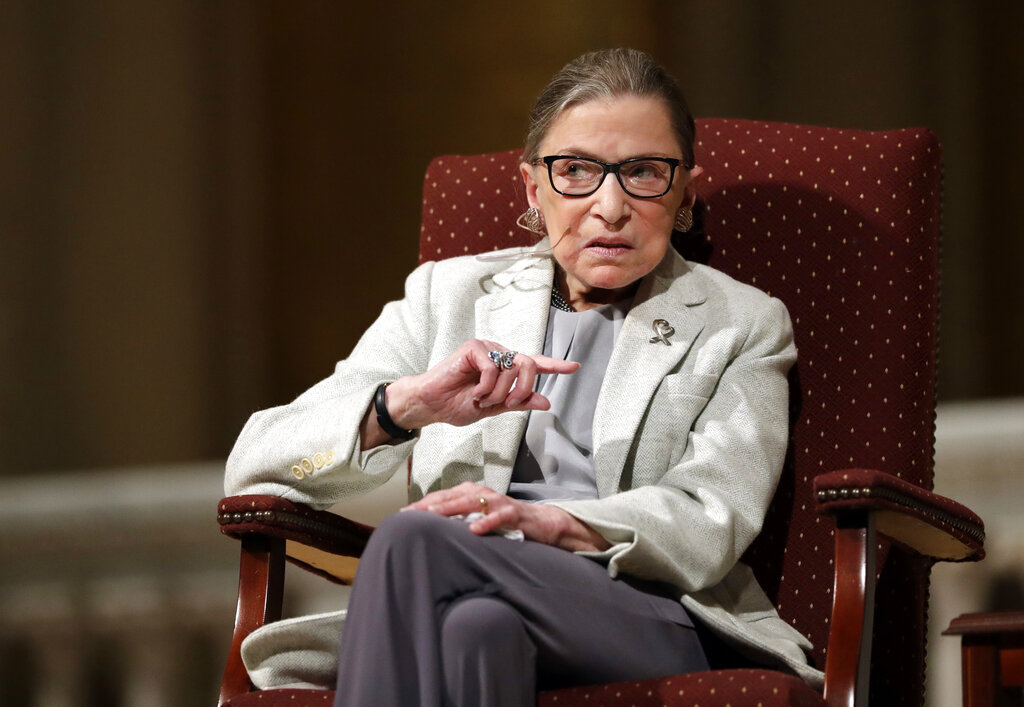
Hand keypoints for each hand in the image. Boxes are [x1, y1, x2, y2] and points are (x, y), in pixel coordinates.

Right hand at [386, 340, 578, 429]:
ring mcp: (487, 349)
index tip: (575, 367)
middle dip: (522, 390)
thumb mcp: (496, 408)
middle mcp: (500, 355)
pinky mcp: (474, 348)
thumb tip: (546, 402)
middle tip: (506, 404)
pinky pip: (493, 367)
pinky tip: (475, 392)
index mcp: (506, 369)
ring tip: (482, 400)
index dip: (555, 366)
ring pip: (512, 368)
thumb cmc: (459, 403)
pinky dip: (486, 386)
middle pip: (529, 366)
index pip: (535, 365)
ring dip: (499, 393)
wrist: (433, 405)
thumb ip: (520, 403)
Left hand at [404, 482, 609, 551]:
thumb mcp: (478, 519)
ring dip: (451, 509)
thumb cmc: (506, 521)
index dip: (422, 504)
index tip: (402, 514)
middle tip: (409, 515)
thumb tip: (430, 529)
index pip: (442, 496)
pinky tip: (475, 530)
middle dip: (430, 505)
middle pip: (452, 496)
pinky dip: (487, 523)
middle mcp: (483, 493)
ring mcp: (499, 502)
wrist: (543, 523)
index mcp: (472, 492)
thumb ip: (458, 520)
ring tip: (433, 516)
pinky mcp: (515, 514)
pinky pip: (500, 517)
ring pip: (472, 502)